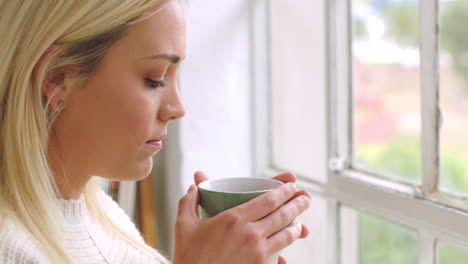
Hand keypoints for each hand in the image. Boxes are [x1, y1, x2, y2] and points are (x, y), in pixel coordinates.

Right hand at [173, 171, 310, 263]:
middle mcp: (250, 233)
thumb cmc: (189, 256)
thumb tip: (193, 186)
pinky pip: (279, 256)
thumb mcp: (184, 225)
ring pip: (285, 235)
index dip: (283, 191)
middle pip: (281, 215)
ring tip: (301, 224)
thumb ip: (188, 201)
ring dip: (296, 227)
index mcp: (234, 218)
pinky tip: (289, 246)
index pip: (267, 200)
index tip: (291, 186)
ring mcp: (257, 252)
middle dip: (297, 204)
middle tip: (305, 199)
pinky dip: (287, 249)